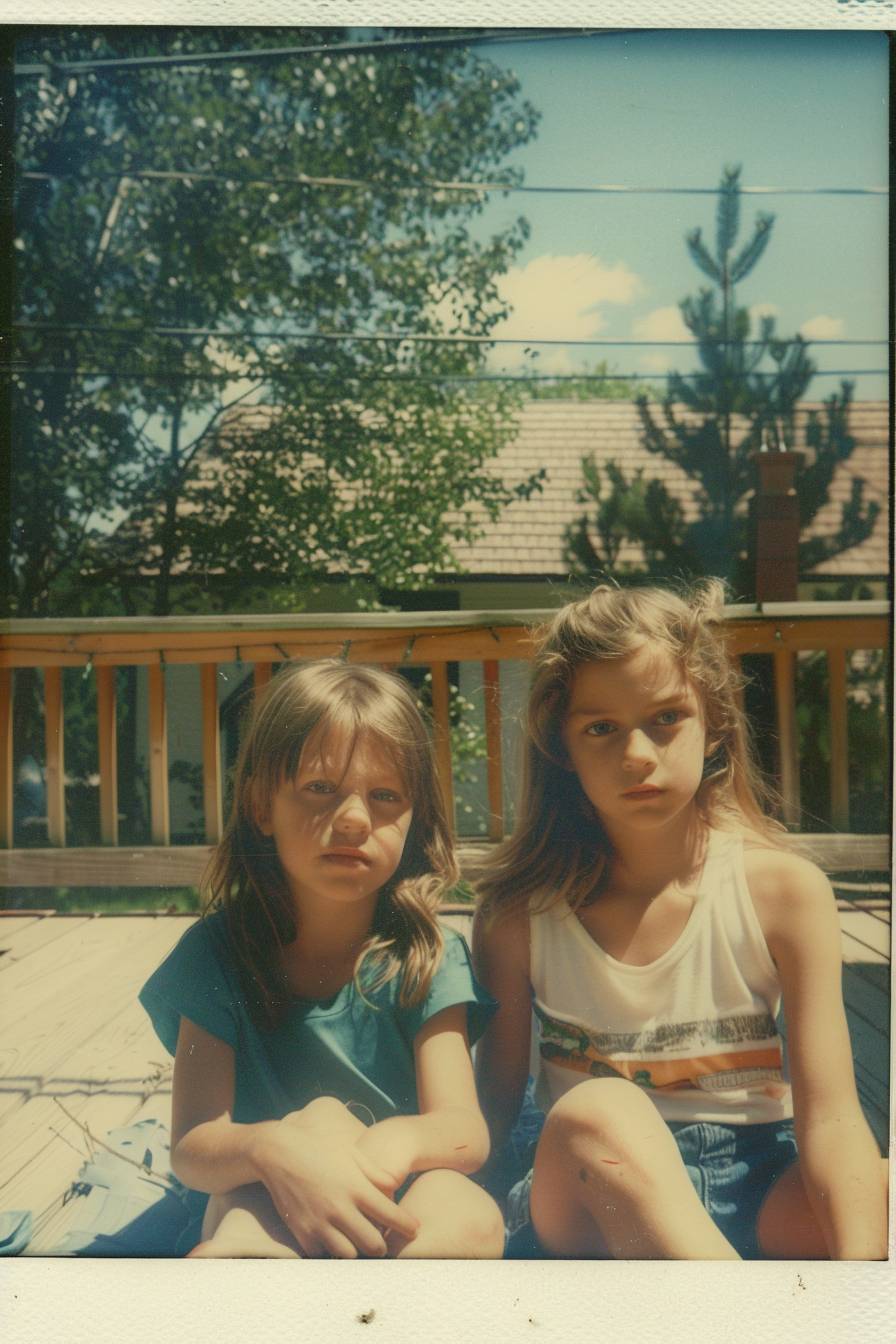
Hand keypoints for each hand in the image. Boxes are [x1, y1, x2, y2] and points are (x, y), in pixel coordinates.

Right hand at [250, 1121, 418, 1258]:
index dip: (407, 1224)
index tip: (415, 1228)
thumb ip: (374, 1171)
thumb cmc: (318, 1148)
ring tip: (357, 1241)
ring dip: (356, 1250)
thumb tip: (395, 1184)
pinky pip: (322, 1253)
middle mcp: (339, 1208)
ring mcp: (319, 1223)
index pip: (390, 1214)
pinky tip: (332, 1238)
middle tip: (382, 1238)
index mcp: (355, 1187)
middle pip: (373, 1245)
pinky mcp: (301, 1233)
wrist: (278, 1152)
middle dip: (382, 1244)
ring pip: (349, 1256)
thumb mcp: (350, 1153)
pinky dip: (330, 1250)